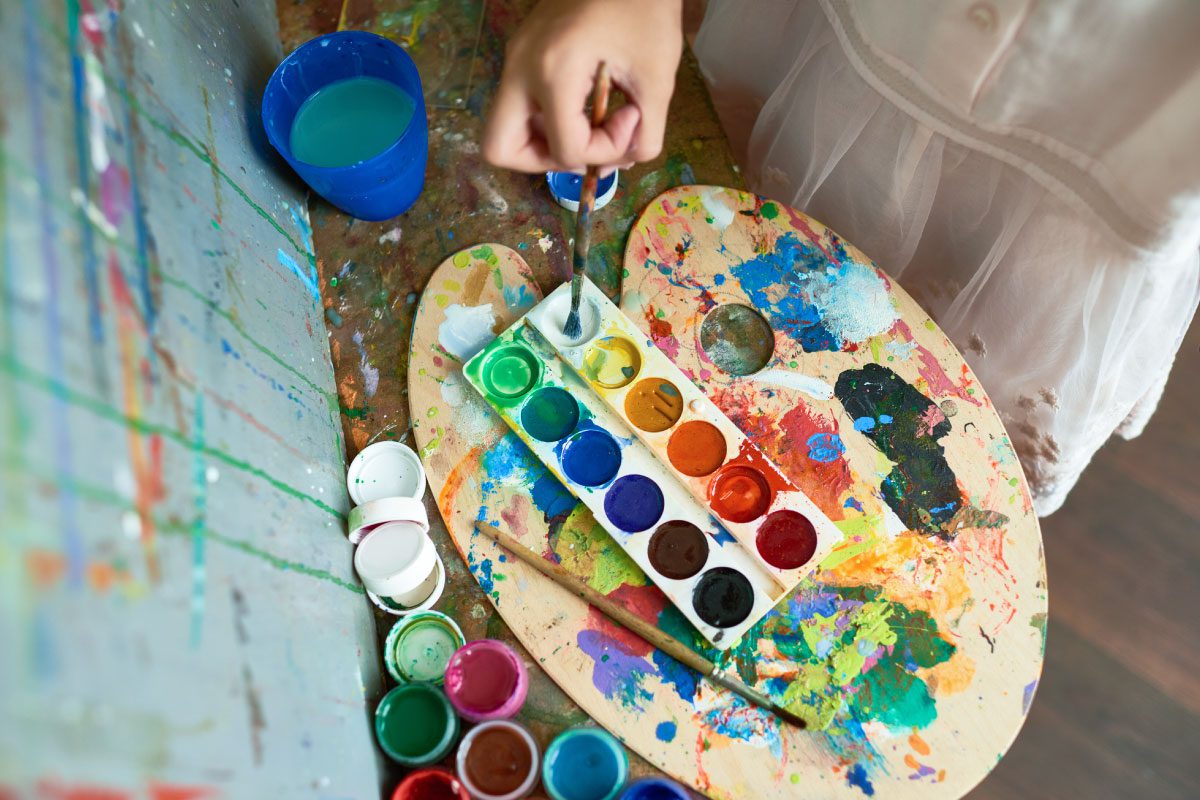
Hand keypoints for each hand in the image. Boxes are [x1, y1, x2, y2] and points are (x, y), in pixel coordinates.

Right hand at [482, 0, 683, 172]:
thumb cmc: (646, 10)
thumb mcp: (658, 78)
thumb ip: (646, 136)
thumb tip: (624, 163)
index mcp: (553, 71)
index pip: (565, 149)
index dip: (603, 151)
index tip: (631, 118)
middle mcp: (520, 67)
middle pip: (500, 147)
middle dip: (545, 161)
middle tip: (583, 148)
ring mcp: (515, 59)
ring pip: (504, 129)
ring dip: (545, 142)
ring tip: (588, 128)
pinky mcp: (521, 54)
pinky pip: (520, 104)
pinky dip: (547, 120)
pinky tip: (584, 107)